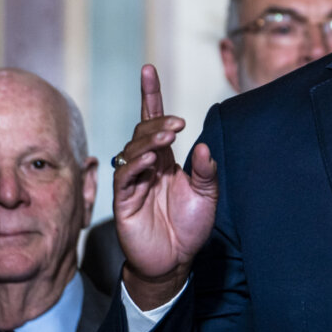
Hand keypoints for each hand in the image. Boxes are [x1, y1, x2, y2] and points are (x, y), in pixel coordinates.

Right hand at [114, 64, 217, 308]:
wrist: (175, 261)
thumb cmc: (189, 227)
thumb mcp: (207, 196)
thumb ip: (206, 171)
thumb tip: (205, 146)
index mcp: (166, 160)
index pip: (154, 120)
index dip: (150, 95)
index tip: (148, 69)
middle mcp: (147, 166)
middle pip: (143, 131)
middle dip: (158, 121)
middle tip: (178, 125)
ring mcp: (133, 182)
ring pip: (132, 150)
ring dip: (149, 140)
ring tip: (166, 138)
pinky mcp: (124, 201)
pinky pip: (125, 177)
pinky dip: (136, 165)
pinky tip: (150, 160)